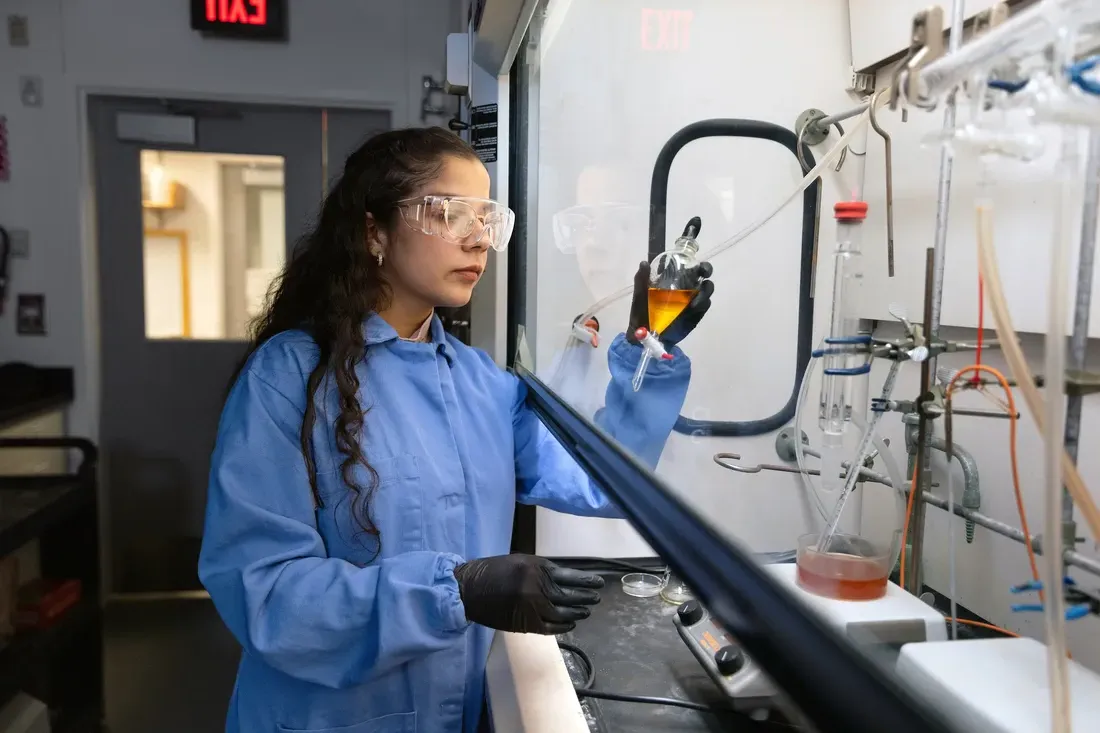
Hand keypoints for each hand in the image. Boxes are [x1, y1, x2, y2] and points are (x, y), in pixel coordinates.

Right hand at [453, 554, 603, 633]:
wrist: (470, 590)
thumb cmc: (494, 571)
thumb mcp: (520, 562)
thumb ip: (542, 569)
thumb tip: (564, 577)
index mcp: (536, 569)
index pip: (569, 576)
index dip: (586, 581)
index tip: (598, 582)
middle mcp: (537, 589)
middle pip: (569, 596)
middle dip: (585, 597)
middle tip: (596, 598)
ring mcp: (532, 608)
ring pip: (563, 614)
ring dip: (577, 612)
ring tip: (586, 611)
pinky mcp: (525, 624)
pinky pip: (550, 628)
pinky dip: (563, 626)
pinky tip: (571, 624)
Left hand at [627, 260, 713, 345]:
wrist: (644, 335)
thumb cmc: (641, 312)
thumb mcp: (639, 295)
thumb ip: (641, 280)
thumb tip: (644, 262)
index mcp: (675, 280)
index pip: (691, 268)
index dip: (699, 264)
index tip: (698, 264)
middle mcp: (687, 288)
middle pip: (704, 277)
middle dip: (707, 274)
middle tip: (704, 276)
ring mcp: (693, 301)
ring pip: (707, 291)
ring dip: (705, 293)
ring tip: (694, 302)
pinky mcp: (695, 315)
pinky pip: (704, 306)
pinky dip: (702, 305)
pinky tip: (692, 309)